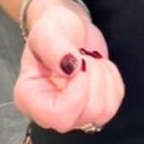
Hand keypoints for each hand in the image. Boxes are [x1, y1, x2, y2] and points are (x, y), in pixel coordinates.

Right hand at [14, 0, 124, 132]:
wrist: (69, 27)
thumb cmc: (53, 29)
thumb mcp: (48, 32)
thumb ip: (55, 49)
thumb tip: (71, 68)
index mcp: (29, 98)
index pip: (58, 116)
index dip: (78, 93)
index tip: (80, 65)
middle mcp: (48, 112)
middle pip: (86, 114)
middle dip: (94, 79)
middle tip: (84, 58)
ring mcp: (71, 112)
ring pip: (103, 112)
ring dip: (105, 80)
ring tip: (90, 61)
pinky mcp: (92, 106)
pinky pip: (114, 103)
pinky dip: (113, 82)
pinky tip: (99, 68)